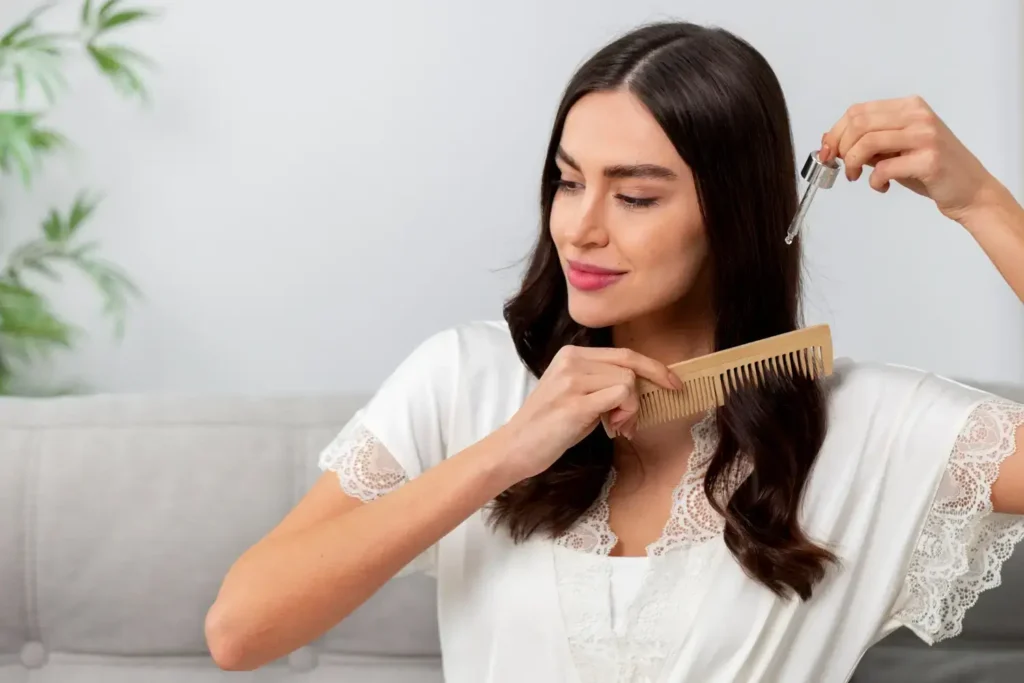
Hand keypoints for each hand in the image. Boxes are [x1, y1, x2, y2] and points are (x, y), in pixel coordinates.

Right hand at [495, 346, 682, 482]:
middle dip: (647, 389)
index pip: (623, 354)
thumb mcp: (576, 393)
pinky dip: (626, 413)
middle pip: (630, 366)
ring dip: (632, 408)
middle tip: (644, 414)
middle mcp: (571, 360)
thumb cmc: (550, 426)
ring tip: (617, 427)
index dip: (653, 367)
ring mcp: (572, 380)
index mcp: (572, 354)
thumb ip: (604, 383)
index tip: (672, 383)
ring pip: (628, 382)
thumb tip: (643, 387)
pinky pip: (621, 396)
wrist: (516, 447)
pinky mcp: (575, 403)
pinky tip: (612, 429)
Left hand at [821, 95, 1003, 223]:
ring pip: (867, 142)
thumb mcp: (896, 149)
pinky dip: (874, 181)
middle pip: (858, 124)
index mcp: (909, 106)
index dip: (835, 133)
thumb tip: (830, 142)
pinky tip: (882, 186)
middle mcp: (918, 115)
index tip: (826, 152)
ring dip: (852, 164)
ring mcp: (926, 135)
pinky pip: (883, 168)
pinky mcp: (929, 159)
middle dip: (840, 148)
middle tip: (843, 168)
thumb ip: (868, 142)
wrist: (970, 190)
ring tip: (856, 177)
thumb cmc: (931, 170)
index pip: (858, 111)